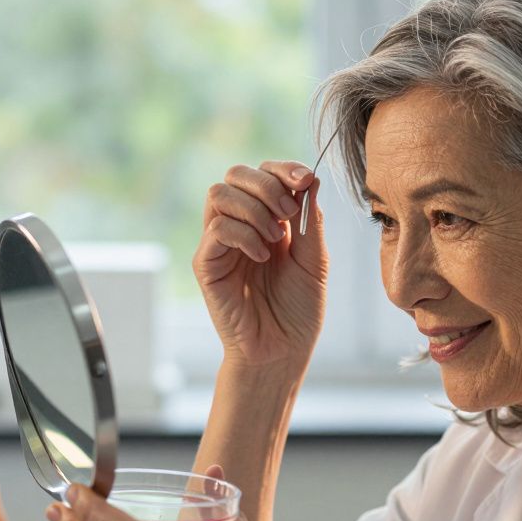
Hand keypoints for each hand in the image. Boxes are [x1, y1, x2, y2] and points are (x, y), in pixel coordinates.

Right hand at [193, 161, 328, 368]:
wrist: (282, 352)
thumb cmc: (298, 312)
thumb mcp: (314, 261)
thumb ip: (311, 221)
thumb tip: (311, 180)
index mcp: (267, 220)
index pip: (264, 174)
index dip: (283, 169)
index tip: (306, 180)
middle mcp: (240, 226)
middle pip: (236, 174)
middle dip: (266, 183)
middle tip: (289, 212)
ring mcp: (220, 244)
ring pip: (219, 194)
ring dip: (254, 208)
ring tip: (276, 238)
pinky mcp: (207, 264)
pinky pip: (216, 229)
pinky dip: (244, 235)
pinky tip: (262, 257)